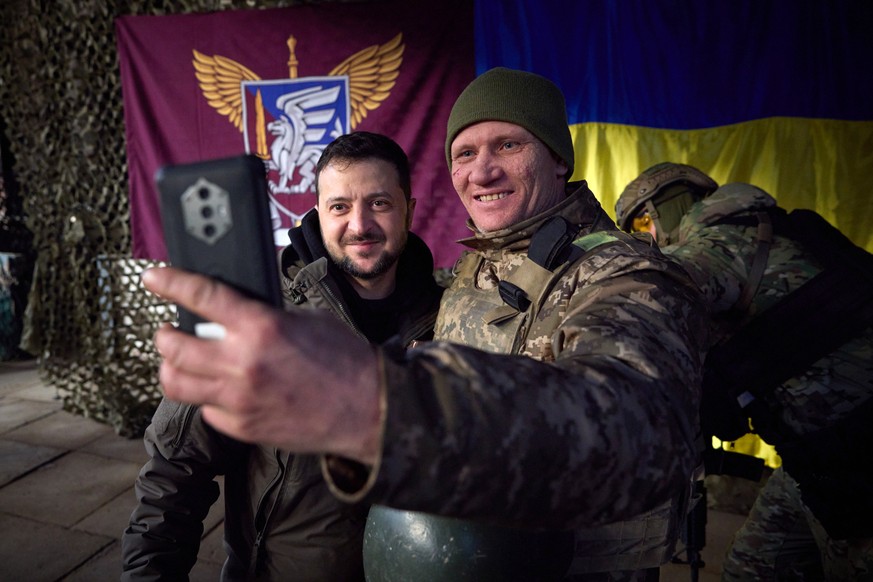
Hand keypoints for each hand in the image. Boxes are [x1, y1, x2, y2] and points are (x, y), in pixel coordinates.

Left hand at [142, 266, 381, 463]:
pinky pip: (206, 409)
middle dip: (165, 334)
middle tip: (170, 329)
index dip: (170, 283)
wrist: (368, 408)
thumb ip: (266, 317)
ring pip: (177, 383)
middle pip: (174, 346)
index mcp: (262, 328)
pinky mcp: (243, 428)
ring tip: (181, 360)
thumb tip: (236, 314)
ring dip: (172, 367)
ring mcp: (239, 400)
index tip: (154, 278)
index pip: (200, 297)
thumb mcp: (306, 321)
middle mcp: (243, 364)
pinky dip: (207, 396)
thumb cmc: (345, 360)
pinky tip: (220, 389)